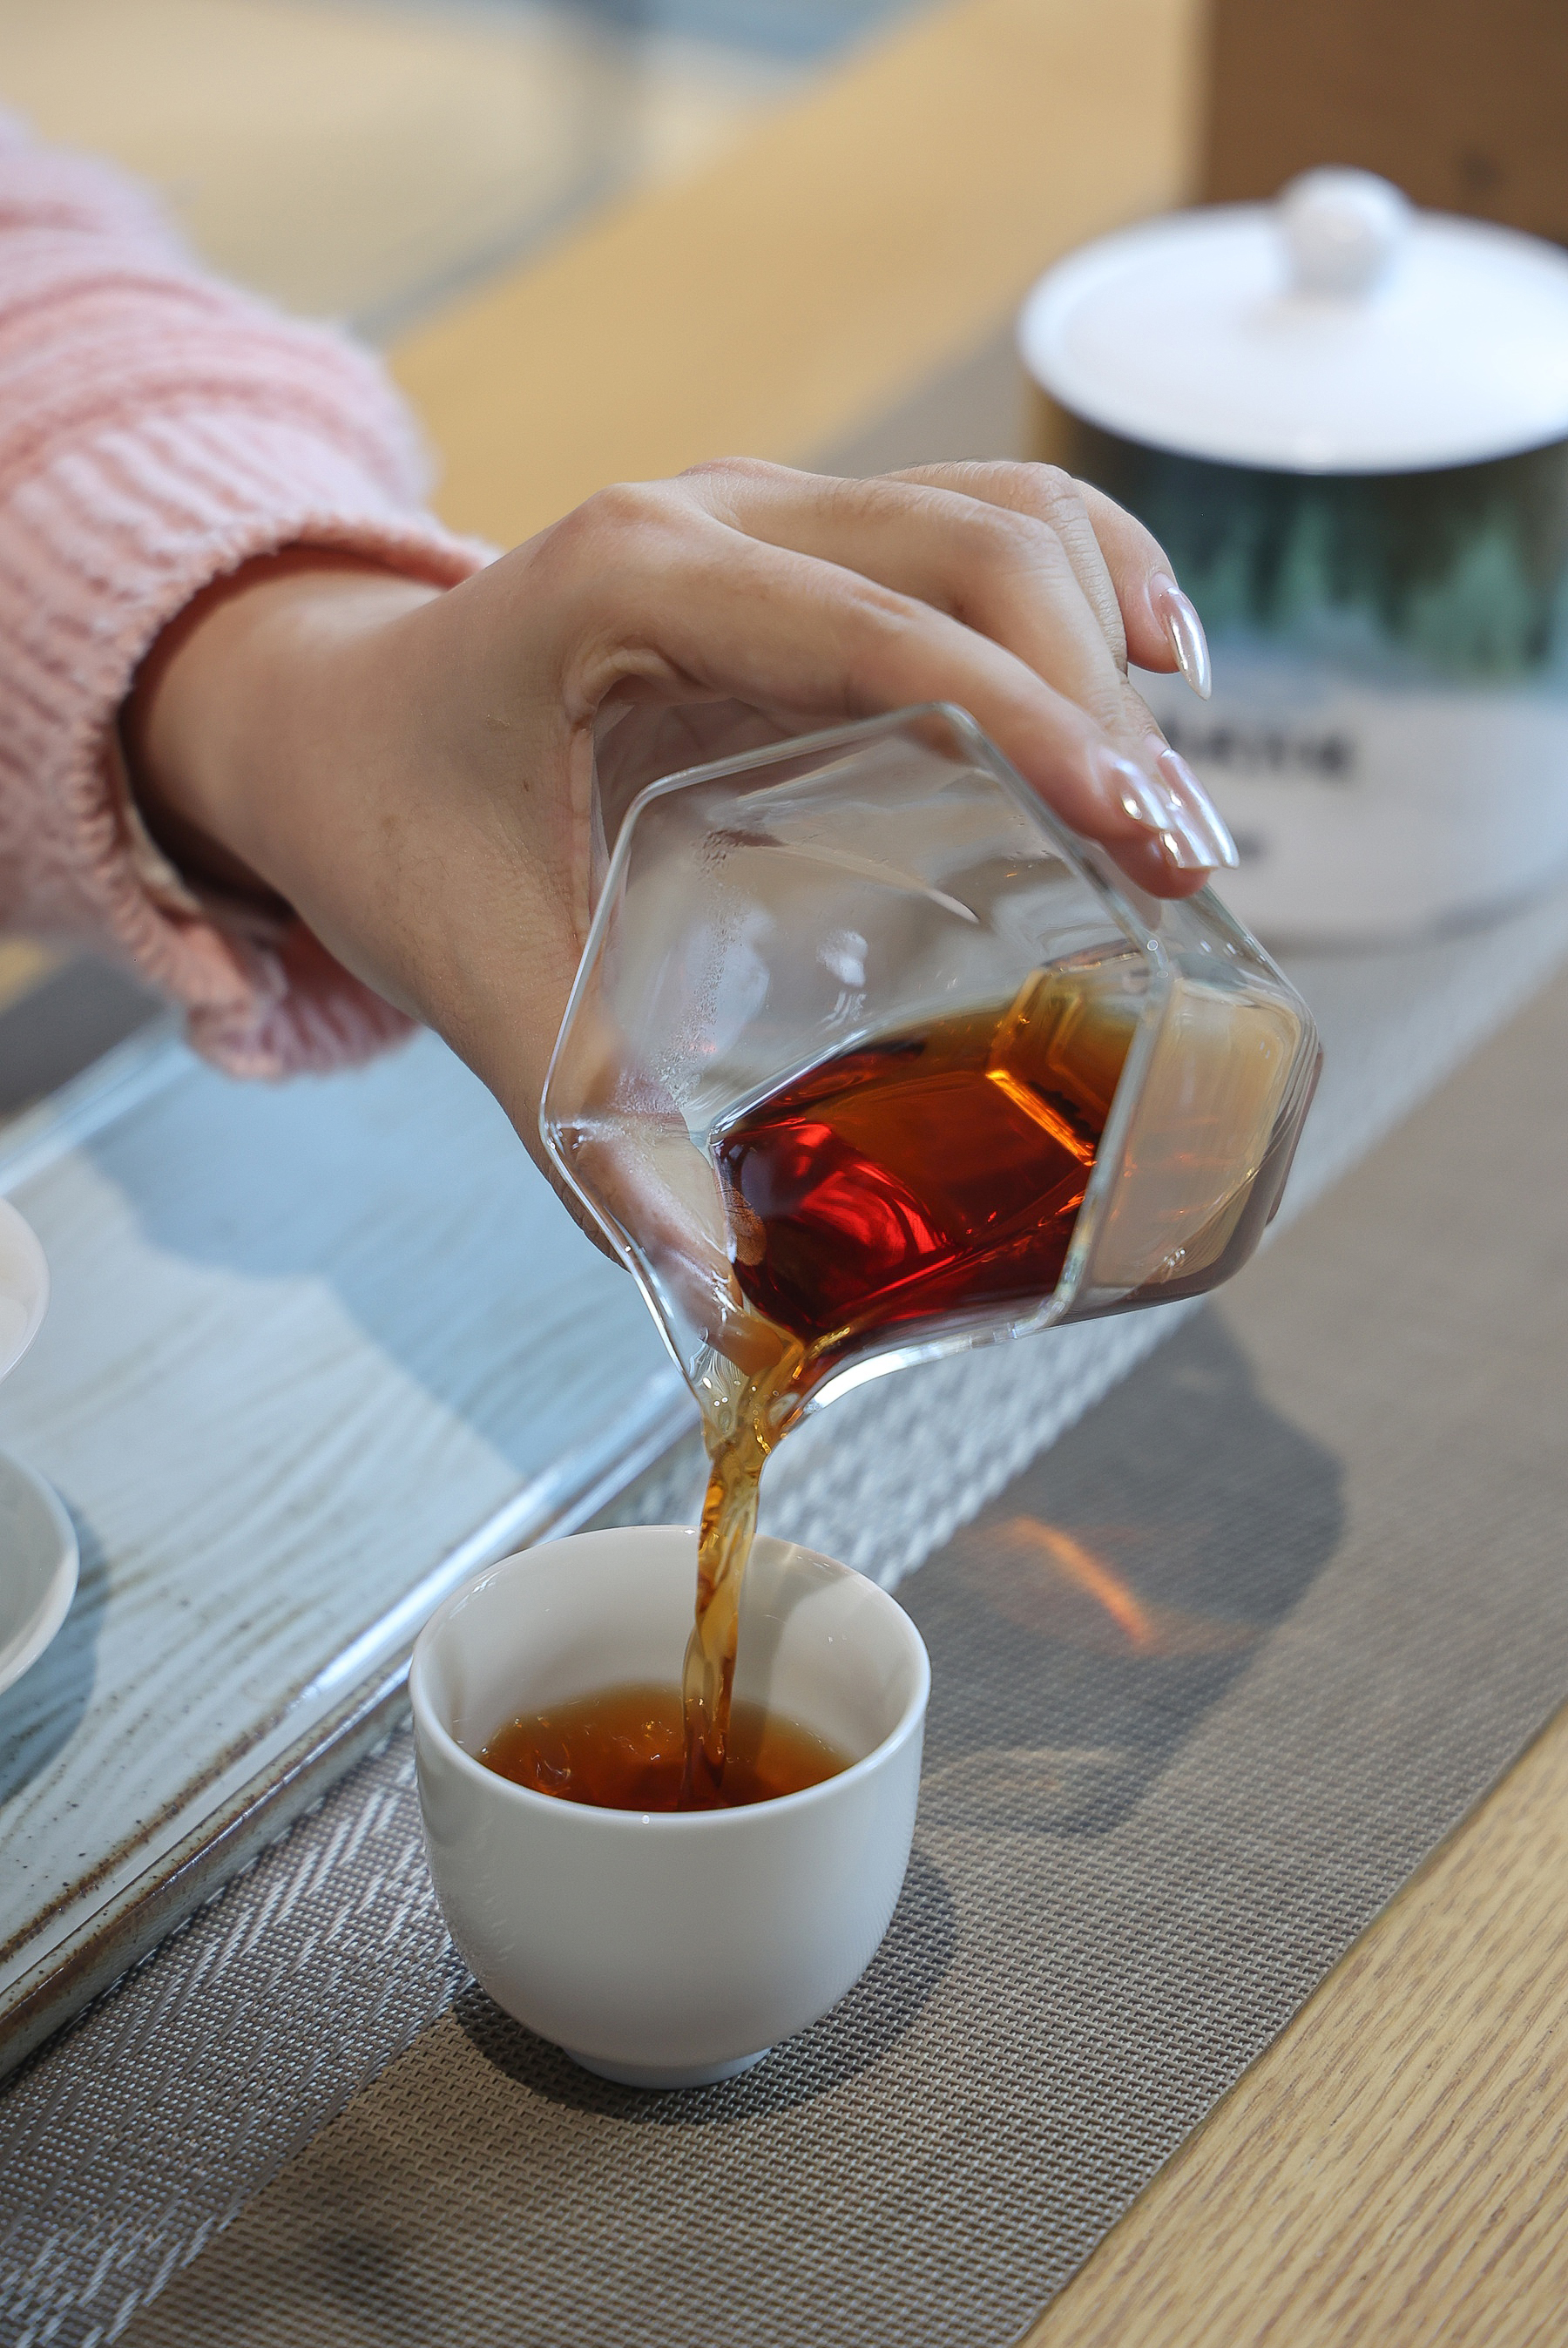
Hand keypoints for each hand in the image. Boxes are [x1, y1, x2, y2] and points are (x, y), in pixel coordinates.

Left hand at [126, 457, 1230, 1178]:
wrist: (321, 721)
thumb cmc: (386, 826)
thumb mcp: (478, 981)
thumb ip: (596, 1139)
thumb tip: (736, 1305)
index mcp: (628, 588)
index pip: (885, 633)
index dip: (1041, 725)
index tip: (1149, 836)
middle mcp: (710, 517)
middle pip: (978, 542)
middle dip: (1102, 698)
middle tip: (1176, 867)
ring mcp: (760, 512)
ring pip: (998, 509)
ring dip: (1108, 634)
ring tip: (1166, 804)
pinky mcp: (800, 542)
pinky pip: (973, 521)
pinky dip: (1078, 587)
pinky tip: (1141, 676)